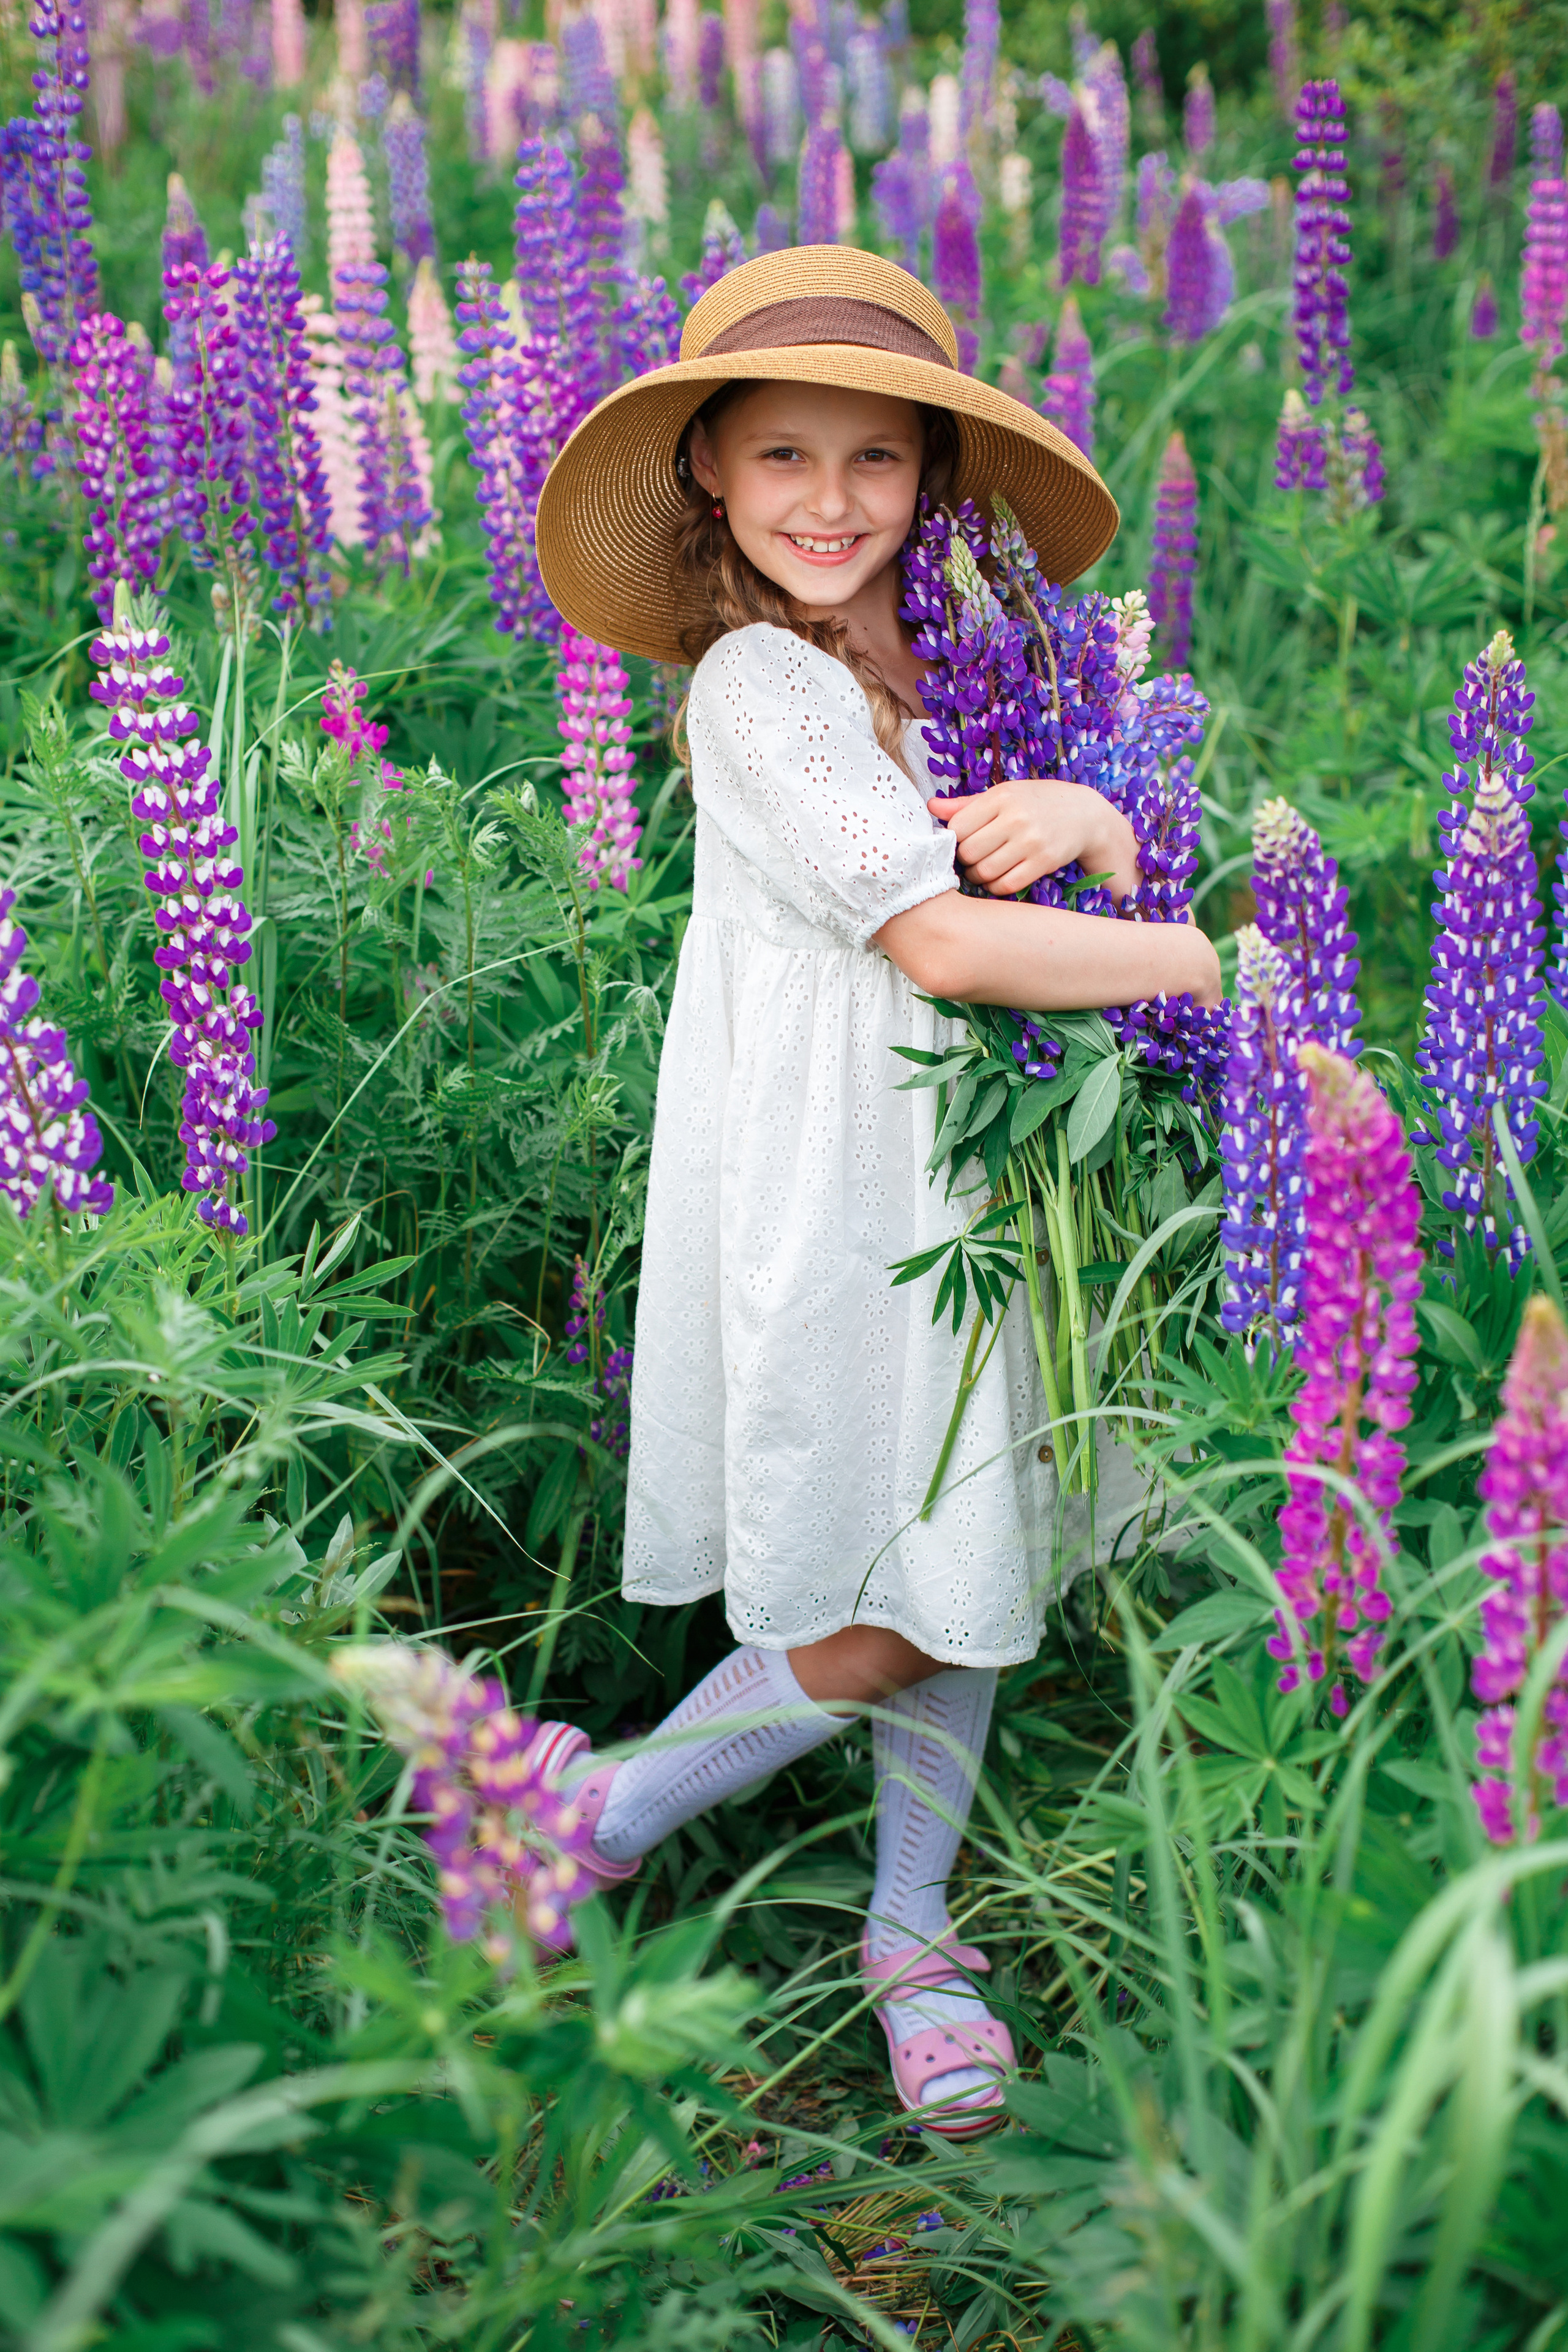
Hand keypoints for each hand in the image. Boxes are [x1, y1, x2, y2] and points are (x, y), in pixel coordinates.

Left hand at [928, 779, 1140, 903]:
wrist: (1085, 814)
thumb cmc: (1036, 802)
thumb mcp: (1004, 794)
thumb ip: (967, 804)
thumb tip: (931, 808)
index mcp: (1001, 796)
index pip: (958, 826)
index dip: (953, 839)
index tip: (960, 842)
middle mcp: (1016, 817)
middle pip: (969, 852)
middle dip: (965, 860)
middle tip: (971, 859)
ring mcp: (1031, 841)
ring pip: (985, 872)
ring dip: (978, 876)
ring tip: (983, 869)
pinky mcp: (1044, 862)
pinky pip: (1007, 885)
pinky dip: (997, 887)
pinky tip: (999, 878)